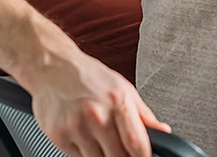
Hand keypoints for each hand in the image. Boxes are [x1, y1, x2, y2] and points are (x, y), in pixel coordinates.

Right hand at [30, 50, 169, 156]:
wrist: (54, 68)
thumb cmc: (90, 76)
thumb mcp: (124, 88)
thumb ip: (144, 114)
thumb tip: (162, 131)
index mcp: (118, 102)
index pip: (136, 143)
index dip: (144, 156)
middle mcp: (97, 116)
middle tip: (124, 150)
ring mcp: (77, 128)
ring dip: (105, 156)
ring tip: (104, 141)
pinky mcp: (59, 137)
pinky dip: (86, 153)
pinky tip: (87, 138)